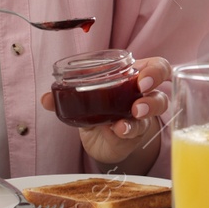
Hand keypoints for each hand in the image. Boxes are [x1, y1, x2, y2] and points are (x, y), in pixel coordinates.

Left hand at [38, 56, 170, 167]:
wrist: (102, 140)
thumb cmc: (99, 110)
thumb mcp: (85, 99)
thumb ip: (66, 97)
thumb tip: (45, 98)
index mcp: (133, 77)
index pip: (156, 67)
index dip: (155, 71)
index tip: (143, 78)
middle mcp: (143, 94)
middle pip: (163, 84)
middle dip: (155, 86)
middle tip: (140, 93)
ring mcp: (143, 114)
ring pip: (156, 107)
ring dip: (145, 108)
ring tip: (131, 116)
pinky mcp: (136, 132)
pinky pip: (137, 129)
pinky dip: (127, 129)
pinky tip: (117, 131)